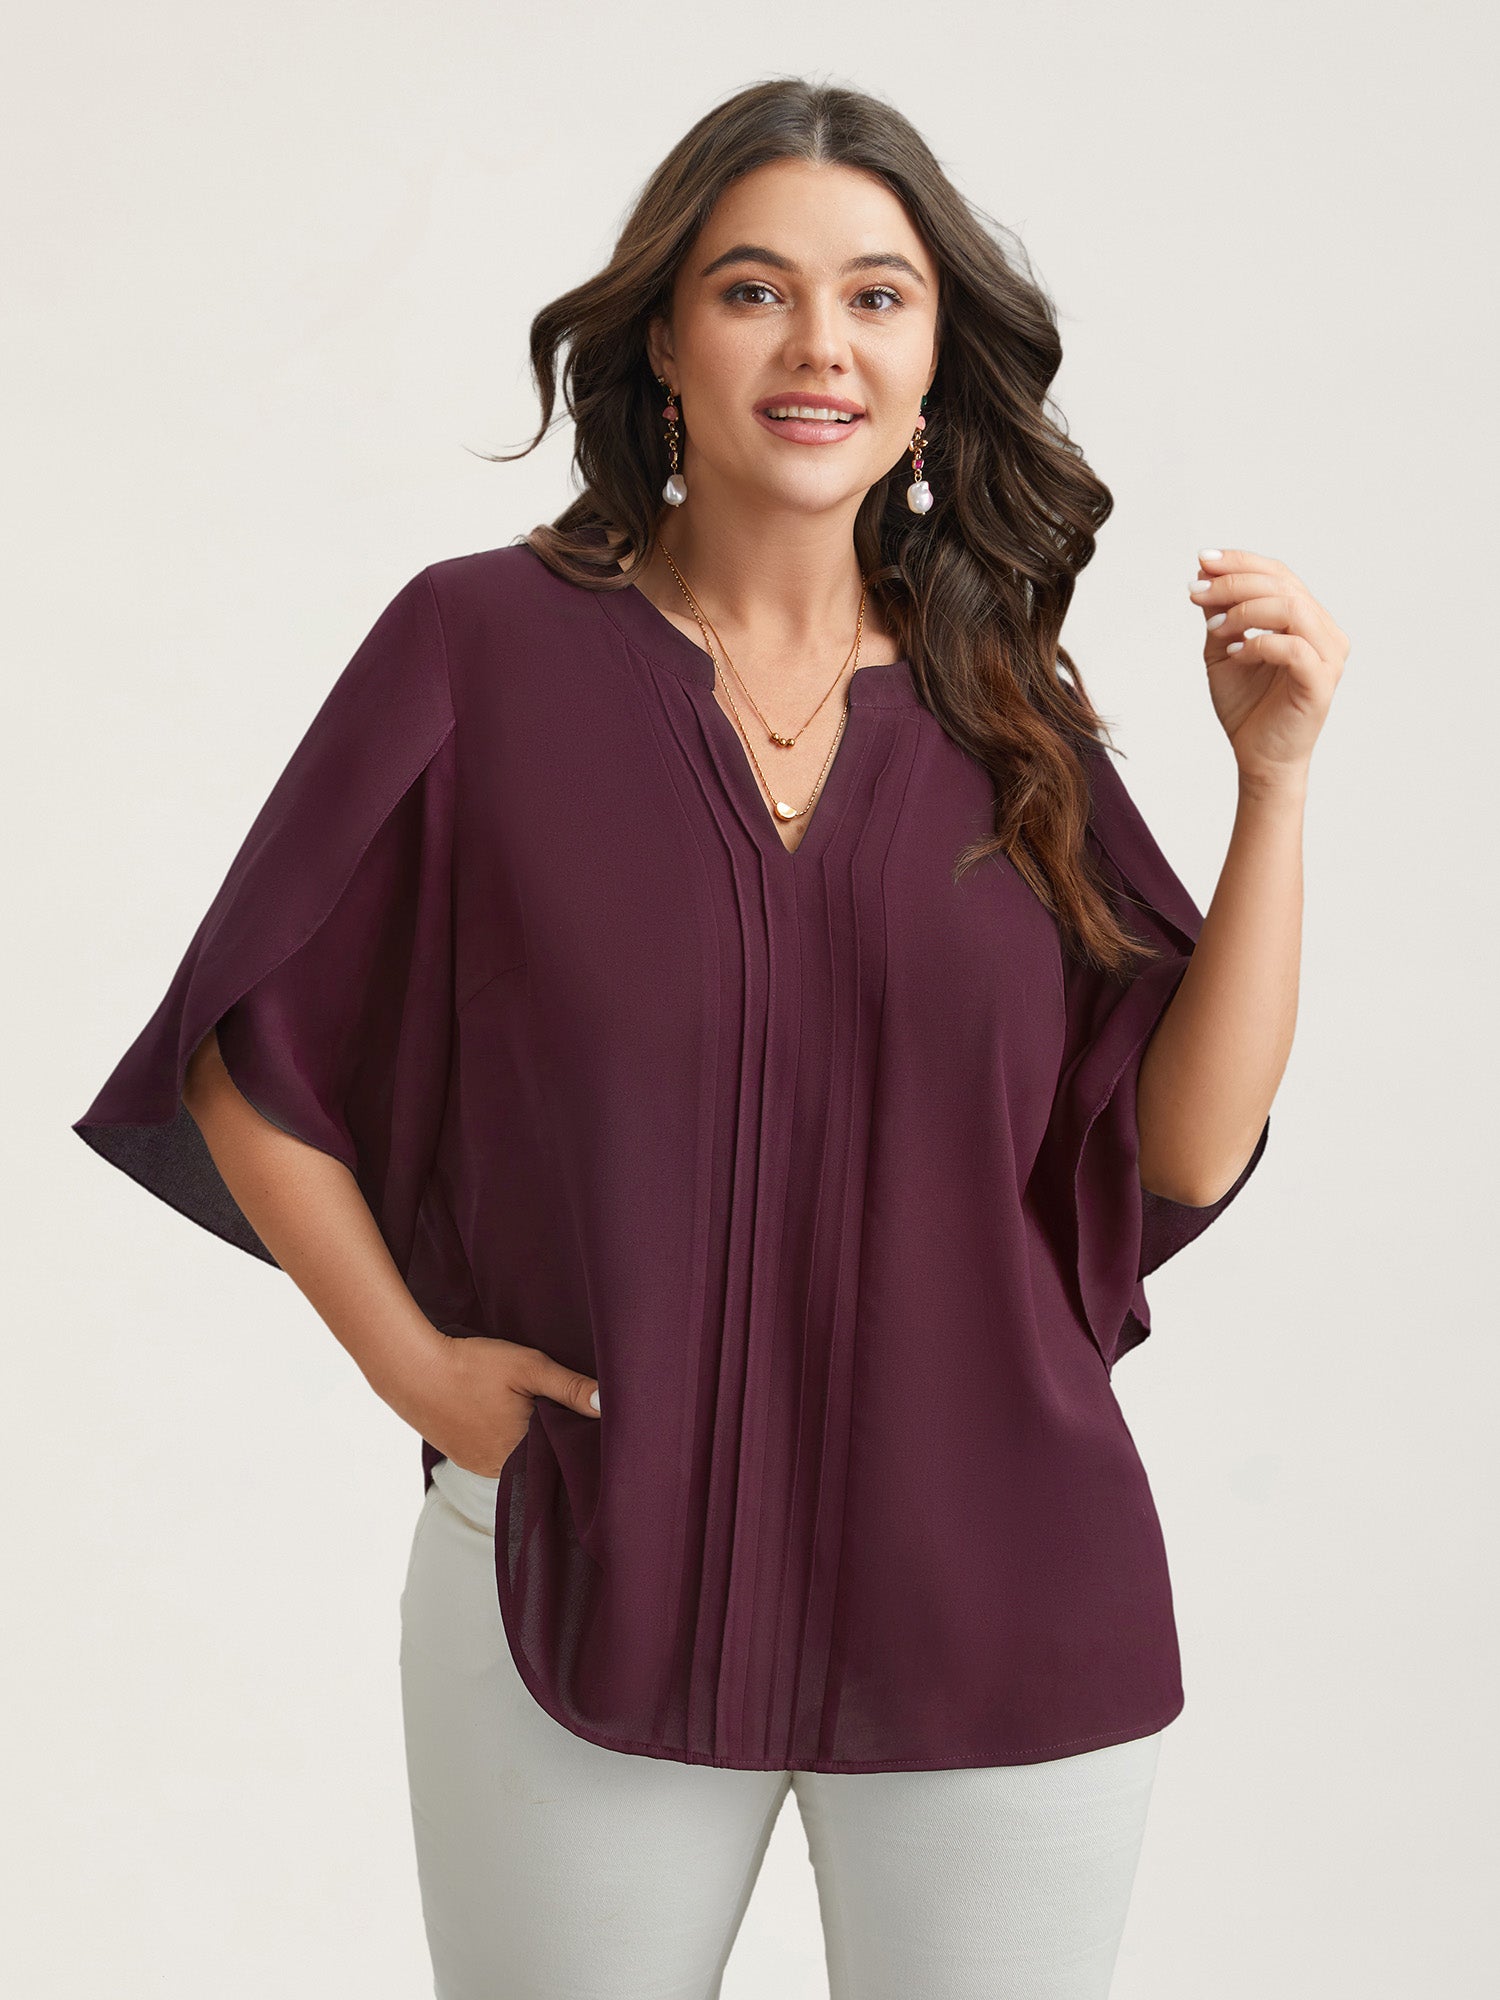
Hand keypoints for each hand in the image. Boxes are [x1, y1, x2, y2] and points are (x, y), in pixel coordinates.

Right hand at [398, 1330, 600, 1478]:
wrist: (412, 1369)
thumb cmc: (473, 1366)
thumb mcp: (529, 1368)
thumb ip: (570, 1387)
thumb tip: (607, 1406)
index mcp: (521, 1454)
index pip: (563, 1458)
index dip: (576, 1439)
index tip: (586, 1422)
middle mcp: (500, 1470)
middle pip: (541, 1460)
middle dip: (552, 1440)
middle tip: (559, 1410)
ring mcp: (479, 1467)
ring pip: (517, 1458)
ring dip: (528, 1440)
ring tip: (531, 1411)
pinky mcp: (463, 1457)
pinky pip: (495, 1455)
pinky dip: (505, 1440)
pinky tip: (505, 1417)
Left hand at [1189, 547, 1348, 788]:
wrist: (1258, 758)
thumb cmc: (1247, 706)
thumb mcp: (1223, 650)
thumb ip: (1219, 612)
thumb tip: (1204, 571)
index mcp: (1307, 619)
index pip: (1279, 574)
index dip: (1241, 561)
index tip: (1201, 559)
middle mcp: (1324, 632)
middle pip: (1283, 586)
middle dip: (1234, 583)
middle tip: (1196, 591)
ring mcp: (1328, 656)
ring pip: (1291, 608)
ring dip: (1244, 610)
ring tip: (1214, 628)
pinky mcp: (1321, 682)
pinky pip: (1293, 648)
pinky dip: (1258, 644)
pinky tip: (1235, 654)